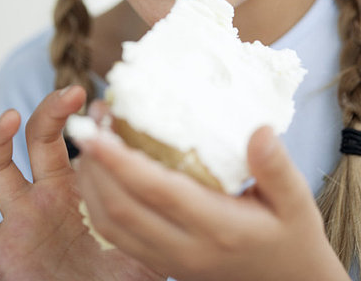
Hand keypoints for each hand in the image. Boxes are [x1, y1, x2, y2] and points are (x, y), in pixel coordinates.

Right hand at [0, 87, 163, 280]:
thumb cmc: (126, 273)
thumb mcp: (141, 225)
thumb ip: (141, 192)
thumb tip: (147, 148)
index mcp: (80, 183)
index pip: (77, 138)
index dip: (87, 118)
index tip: (104, 105)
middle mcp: (47, 193)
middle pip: (38, 138)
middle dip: (50, 112)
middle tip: (71, 94)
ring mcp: (22, 216)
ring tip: (10, 117)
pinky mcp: (2, 248)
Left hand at [76, 120, 350, 280]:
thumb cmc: (291, 237)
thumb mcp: (296, 202)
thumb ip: (277, 168)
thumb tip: (260, 130)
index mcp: (217, 227)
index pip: (156, 190)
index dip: (119, 158)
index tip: (96, 127)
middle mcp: (185, 248)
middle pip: (120, 208)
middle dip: (94, 164)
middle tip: (87, 122)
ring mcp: (169, 260)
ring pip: (109, 224)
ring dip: (90, 182)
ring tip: (89, 141)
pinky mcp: (162, 262)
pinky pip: (116, 235)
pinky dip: (97, 202)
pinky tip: (99, 172)